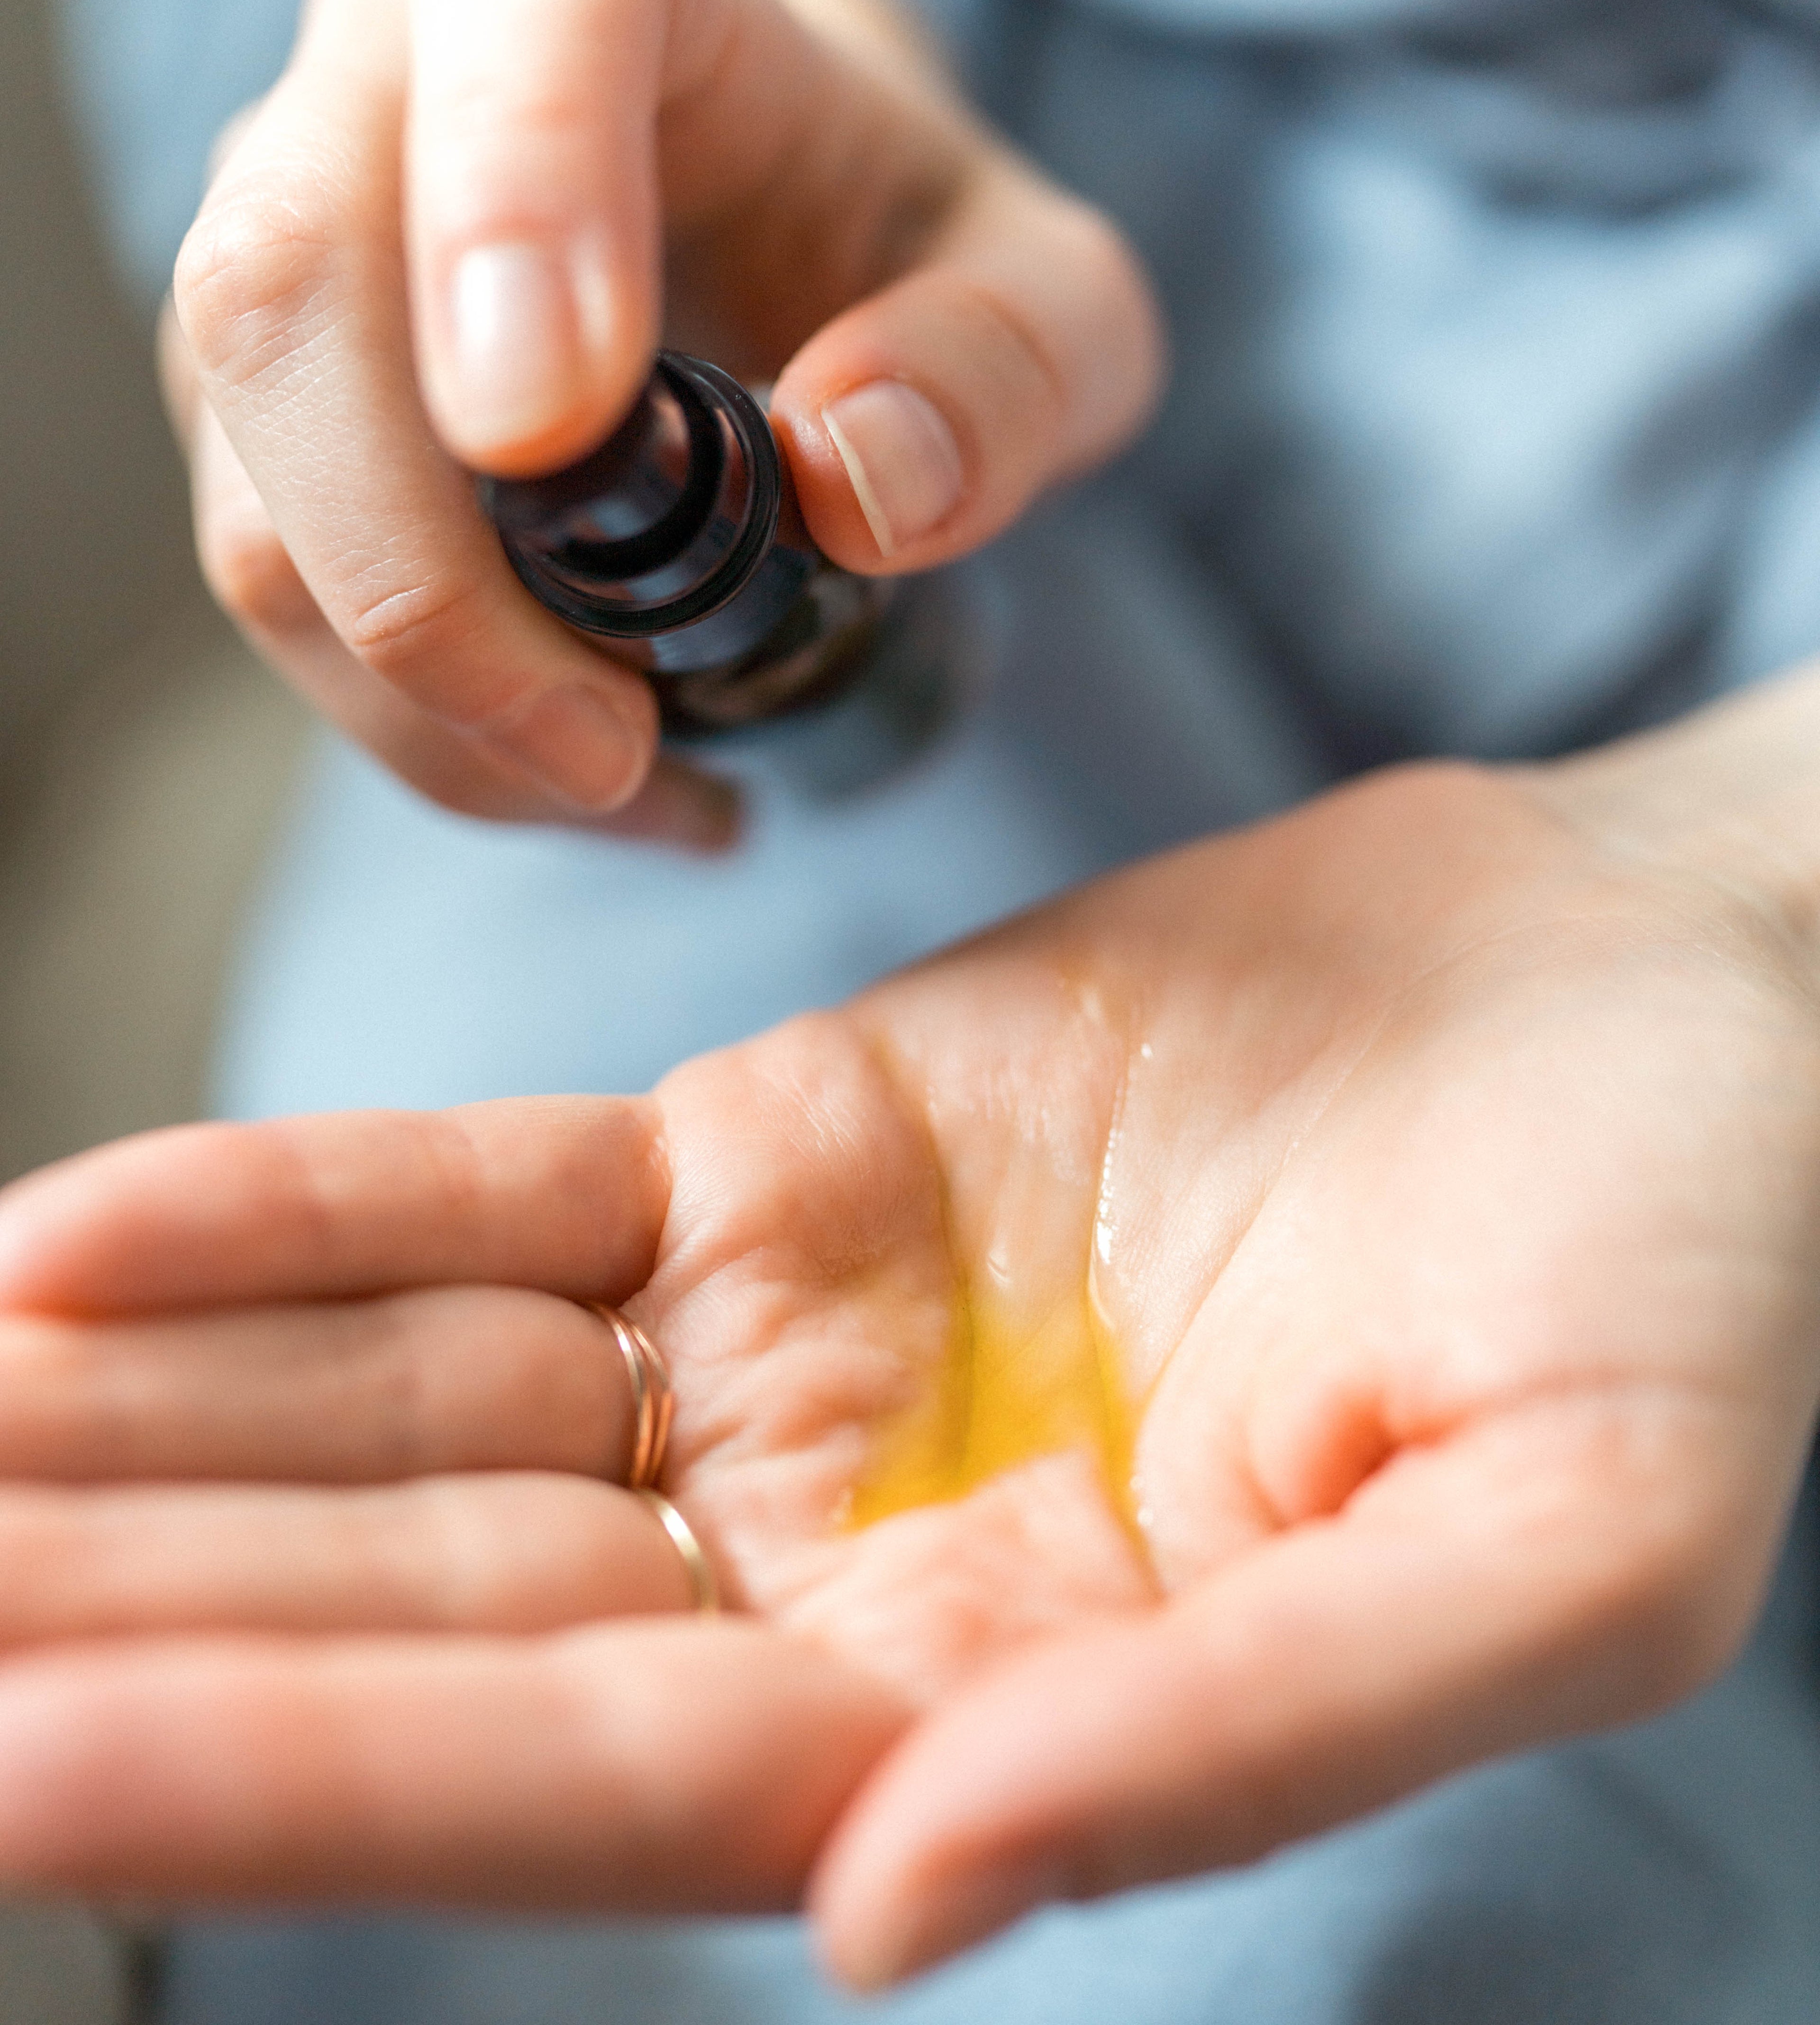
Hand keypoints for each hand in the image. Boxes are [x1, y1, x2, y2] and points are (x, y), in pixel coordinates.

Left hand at [3, 684, 1819, 1984]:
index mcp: (1015, 1703)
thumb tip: (904, 1910)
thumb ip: (1232, 1744)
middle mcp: (854, 1554)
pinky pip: (481, 1205)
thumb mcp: (1551, 1547)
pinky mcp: (776, 1152)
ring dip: (149, 1432)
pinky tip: (67, 1251)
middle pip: (435, 1614)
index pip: (599, 1786)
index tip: (16, 1776)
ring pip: (405, 1419)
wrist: (1644, 990)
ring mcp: (790, 1344)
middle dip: (139, 1618)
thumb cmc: (1675, 1283)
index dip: (305, 1787)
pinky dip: (282, 1221)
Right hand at [160, 0, 1162, 840]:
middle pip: (290, 296)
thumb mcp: (1046, 299)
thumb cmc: (896, 243)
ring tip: (634, 783)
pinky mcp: (254, 405)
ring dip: (429, 703)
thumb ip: (1008, 364)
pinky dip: (417, 726)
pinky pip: (276, 587)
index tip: (557, 430)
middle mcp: (387, 76)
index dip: (517, 198)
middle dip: (427, 583)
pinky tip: (571, 767)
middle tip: (613, 747)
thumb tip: (854, 476)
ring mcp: (283, 240)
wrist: (769, 233)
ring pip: (257, 492)